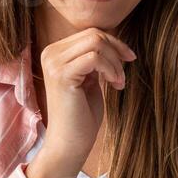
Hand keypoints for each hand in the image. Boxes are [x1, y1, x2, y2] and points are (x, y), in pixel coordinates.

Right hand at [25, 27, 135, 177]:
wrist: (69, 145)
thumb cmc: (81, 115)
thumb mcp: (90, 79)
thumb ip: (94, 58)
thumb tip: (112, 40)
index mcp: (55, 52)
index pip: (90, 33)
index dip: (114, 44)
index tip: (127, 62)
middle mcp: (50, 53)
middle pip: (94, 34)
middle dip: (116, 51)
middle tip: (122, 76)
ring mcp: (54, 63)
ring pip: (96, 42)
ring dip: (115, 62)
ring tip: (118, 82)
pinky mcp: (62, 75)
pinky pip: (95, 57)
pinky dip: (111, 69)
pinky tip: (114, 85)